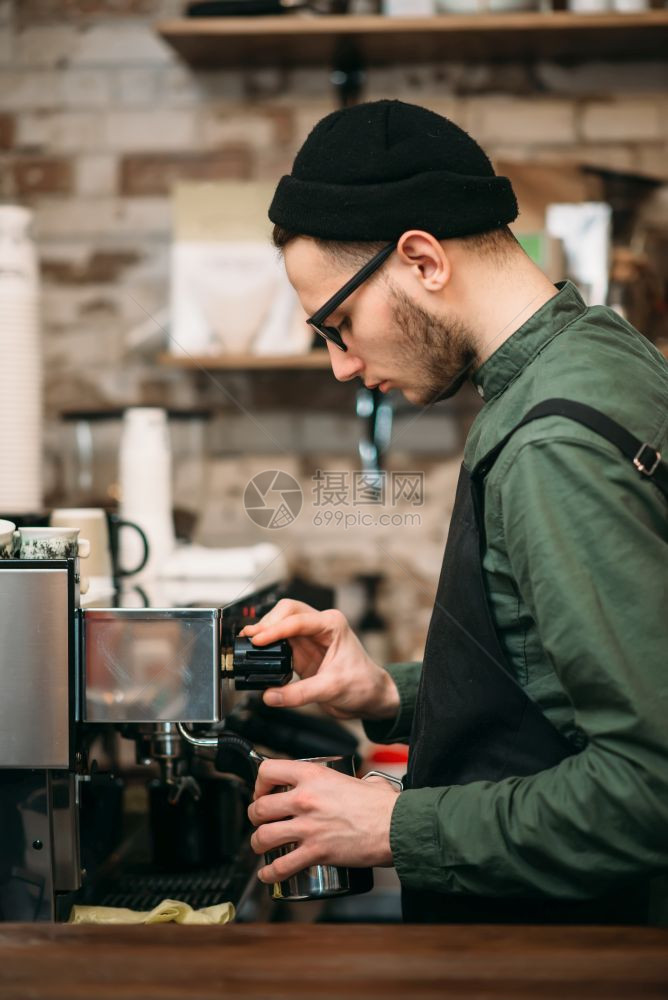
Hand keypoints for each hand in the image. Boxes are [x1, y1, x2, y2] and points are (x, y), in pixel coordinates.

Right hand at [240, 599, 398, 720]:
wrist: (371, 698)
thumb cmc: (363, 684)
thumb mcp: (331, 689)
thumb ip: (298, 693)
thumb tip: (271, 695)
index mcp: (332, 624)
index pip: (297, 620)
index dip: (275, 629)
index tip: (258, 639)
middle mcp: (320, 626)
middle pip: (287, 611)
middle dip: (268, 622)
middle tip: (252, 637)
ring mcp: (309, 638)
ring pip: (281, 623)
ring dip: (265, 631)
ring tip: (250, 643)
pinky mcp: (302, 652)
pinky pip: (280, 642)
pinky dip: (268, 645)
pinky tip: (259, 653)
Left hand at [248, 758, 399, 882]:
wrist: (396, 827)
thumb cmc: (382, 805)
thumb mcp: (357, 780)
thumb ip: (346, 780)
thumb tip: (353, 784)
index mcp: (313, 776)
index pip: (268, 771)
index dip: (259, 783)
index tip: (263, 791)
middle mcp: (305, 799)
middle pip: (259, 808)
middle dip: (254, 817)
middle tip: (261, 821)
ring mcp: (308, 827)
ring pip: (263, 836)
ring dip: (257, 844)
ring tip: (261, 846)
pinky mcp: (315, 853)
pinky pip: (281, 866)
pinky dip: (269, 873)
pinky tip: (268, 874)